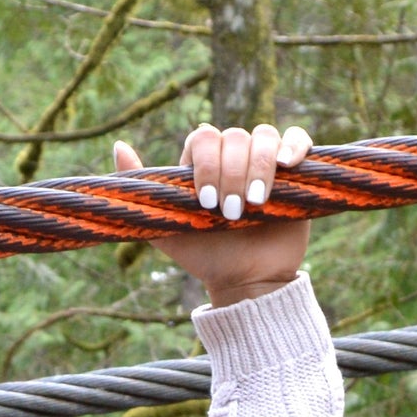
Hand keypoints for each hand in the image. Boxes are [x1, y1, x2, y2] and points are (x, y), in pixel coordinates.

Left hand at [114, 124, 312, 306]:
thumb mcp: (164, 229)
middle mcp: (232, 156)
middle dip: (230, 175)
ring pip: (263, 136)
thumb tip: (119, 145)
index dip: (206, 164)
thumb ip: (144, 191)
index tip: (205, 203)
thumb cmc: (203, 256)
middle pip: (234, 136)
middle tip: (229, 213)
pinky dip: (293, 147)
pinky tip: (285, 166)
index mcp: (201, 164)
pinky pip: (297, 139)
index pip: (202, 137)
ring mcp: (263, 160)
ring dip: (257, 169)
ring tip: (253, 206)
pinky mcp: (294, 169)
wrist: (244, 280)